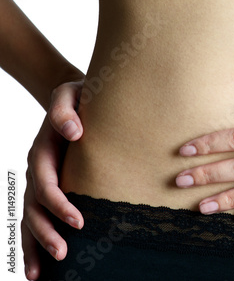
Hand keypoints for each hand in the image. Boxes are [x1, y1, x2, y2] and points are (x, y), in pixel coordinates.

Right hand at [22, 80, 84, 279]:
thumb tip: (73, 132)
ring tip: (41, 275)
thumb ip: (66, 109)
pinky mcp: (48, 187)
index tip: (79, 221)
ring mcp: (39, 180)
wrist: (75, 100)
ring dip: (35, 245)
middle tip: (63, 253)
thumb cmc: (78, 98)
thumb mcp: (70, 94)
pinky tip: (40, 267)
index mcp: (42, 150)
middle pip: (34, 207)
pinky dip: (35, 242)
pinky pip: (37, 217)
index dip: (59, 204)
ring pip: (30, 218)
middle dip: (46, 232)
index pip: (46, 183)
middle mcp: (37, 169)